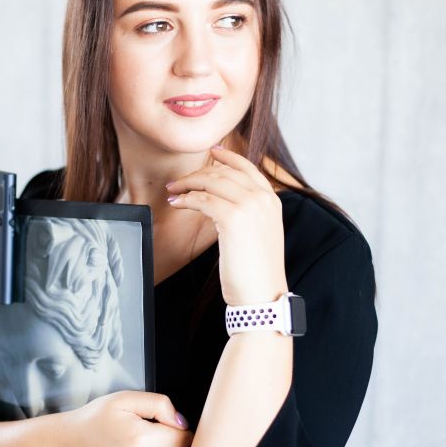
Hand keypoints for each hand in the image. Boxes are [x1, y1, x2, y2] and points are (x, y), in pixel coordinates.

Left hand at [166, 146, 287, 304]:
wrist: (262, 295)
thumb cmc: (257, 271)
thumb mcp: (259, 234)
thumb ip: (249, 213)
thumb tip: (222, 201)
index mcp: (272, 200)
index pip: (249, 168)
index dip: (229, 158)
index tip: (214, 151)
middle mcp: (263, 198)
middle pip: (225, 173)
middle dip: (198, 174)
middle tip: (179, 182)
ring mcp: (250, 206)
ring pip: (212, 182)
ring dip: (188, 184)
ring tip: (173, 191)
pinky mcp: (234, 217)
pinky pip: (203, 199)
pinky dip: (187, 199)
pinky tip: (177, 204)